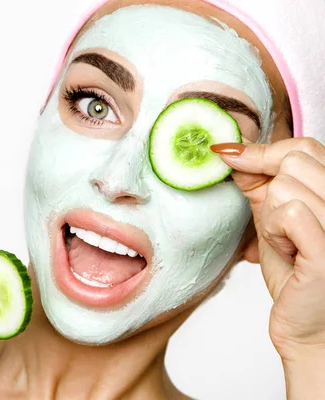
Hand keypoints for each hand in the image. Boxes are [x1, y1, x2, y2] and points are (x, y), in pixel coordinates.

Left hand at [213, 138, 324, 359]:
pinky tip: (288, 254)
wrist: (308, 328)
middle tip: (280, 228)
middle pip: (293, 161)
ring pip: (284, 187)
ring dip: (271, 219)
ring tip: (287, 245)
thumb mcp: (276, 221)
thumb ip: (261, 185)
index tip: (232, 157)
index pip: (305, 147)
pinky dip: (274, 233)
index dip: (264, 152)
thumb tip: (235, 152)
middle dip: (270, 192)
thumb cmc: (296, 277)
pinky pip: (288, 213)